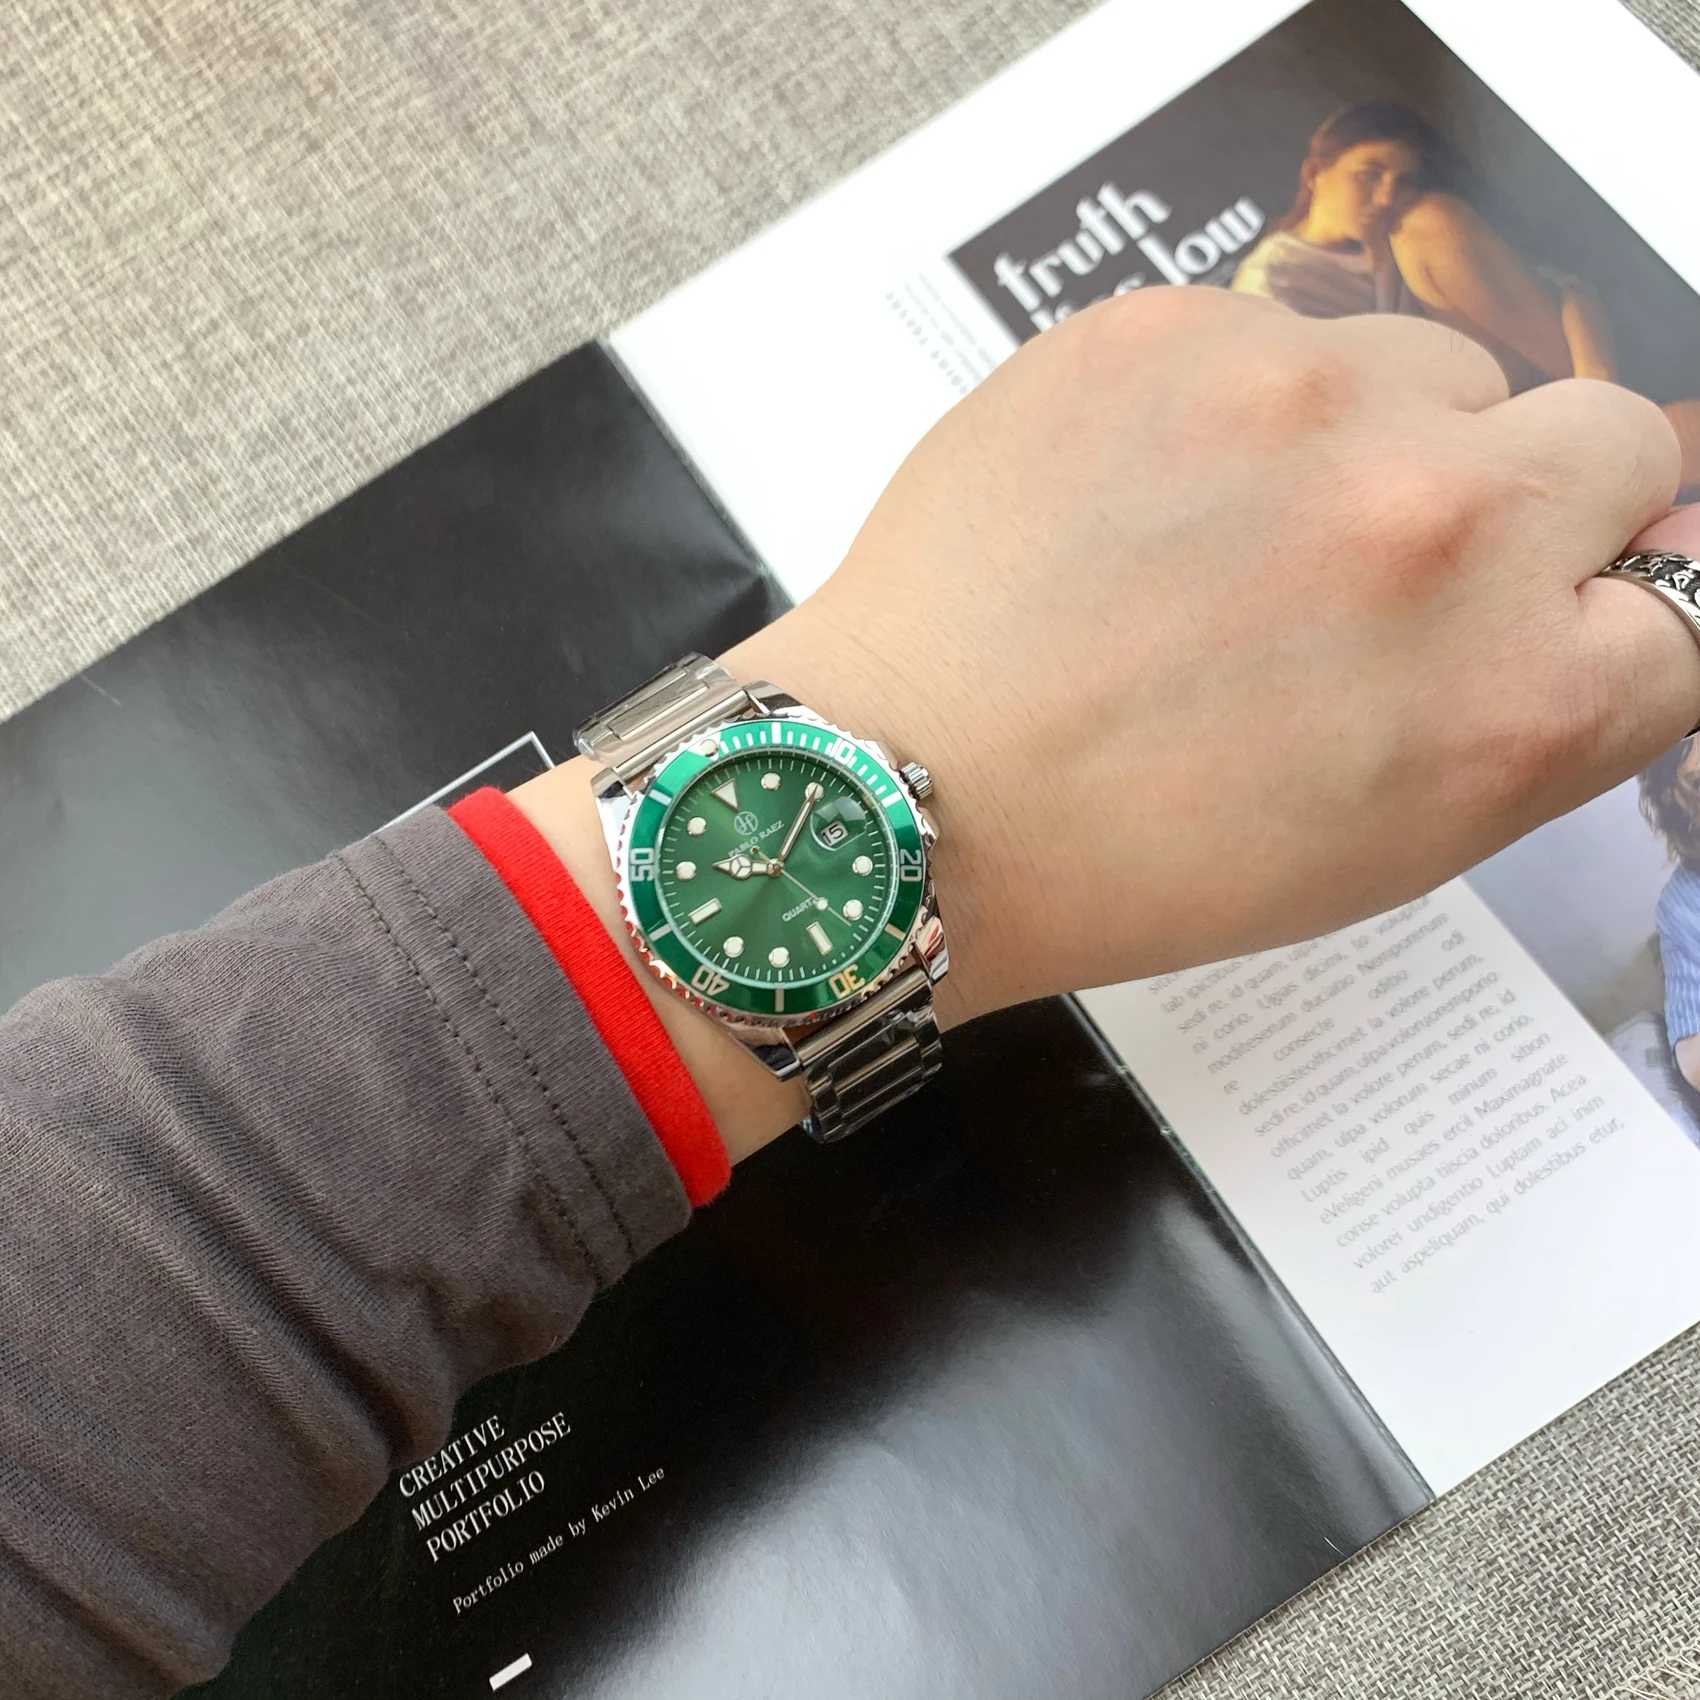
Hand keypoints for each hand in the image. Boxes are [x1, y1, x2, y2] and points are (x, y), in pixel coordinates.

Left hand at [723, 288, 1697, 1026]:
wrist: (911, 797)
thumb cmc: (1135, 857)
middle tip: (1386, 566)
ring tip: (1233, 540)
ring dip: (1374, 439)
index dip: (1596, 612)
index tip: (1524, 621)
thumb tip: (1607, 593)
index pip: (1685, 602)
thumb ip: (1529, 710)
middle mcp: (1443, 524)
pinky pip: (1279, 333)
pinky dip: (1239, 406)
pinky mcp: (1171, 331)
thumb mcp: (1383, 841)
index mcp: (1519, 694)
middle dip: (1527, 500)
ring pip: (1435, 366)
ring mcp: (1303, 402)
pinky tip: (1147, 497)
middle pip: (1609, 439)